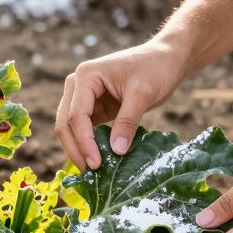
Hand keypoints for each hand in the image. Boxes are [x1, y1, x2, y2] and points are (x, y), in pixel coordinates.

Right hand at [55, 41, 187, 169]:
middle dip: (75, 149)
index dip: (84, 142)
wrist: (165, 59)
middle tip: (90, 173)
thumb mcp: (142, 94)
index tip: (96, 164)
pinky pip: (86, 130)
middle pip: (66, 123)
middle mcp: (78, 85)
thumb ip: (128, 121)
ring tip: (92, 171)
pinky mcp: (94, 108)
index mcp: (86, 76)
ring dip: (79, 148)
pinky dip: (89, 144)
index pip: (77, 115)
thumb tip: (116, 151)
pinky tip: (99, 160)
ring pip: (71, 128)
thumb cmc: (155, 69)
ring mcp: (84, 97)